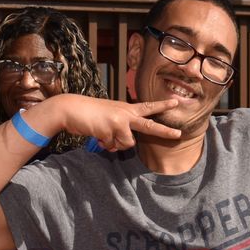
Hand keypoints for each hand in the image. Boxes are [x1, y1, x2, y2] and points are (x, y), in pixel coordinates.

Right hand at [39, 96, 178, 151]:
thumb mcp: (109, 116)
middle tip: (179, 135)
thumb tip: (121, 145)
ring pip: (127, 143)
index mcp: (126, 108)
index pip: (147, 106)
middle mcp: (125, 113)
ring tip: (103, 135)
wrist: (71, 109)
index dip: (162, 105)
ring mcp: (119, 121)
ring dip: (115, 144)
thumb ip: (120, 127)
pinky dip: (104, 145)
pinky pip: (112, 146)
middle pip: (149, 126)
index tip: (176, 103)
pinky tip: (96, 135)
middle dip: (164, 132)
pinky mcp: (110, 129)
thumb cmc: (88, 113)